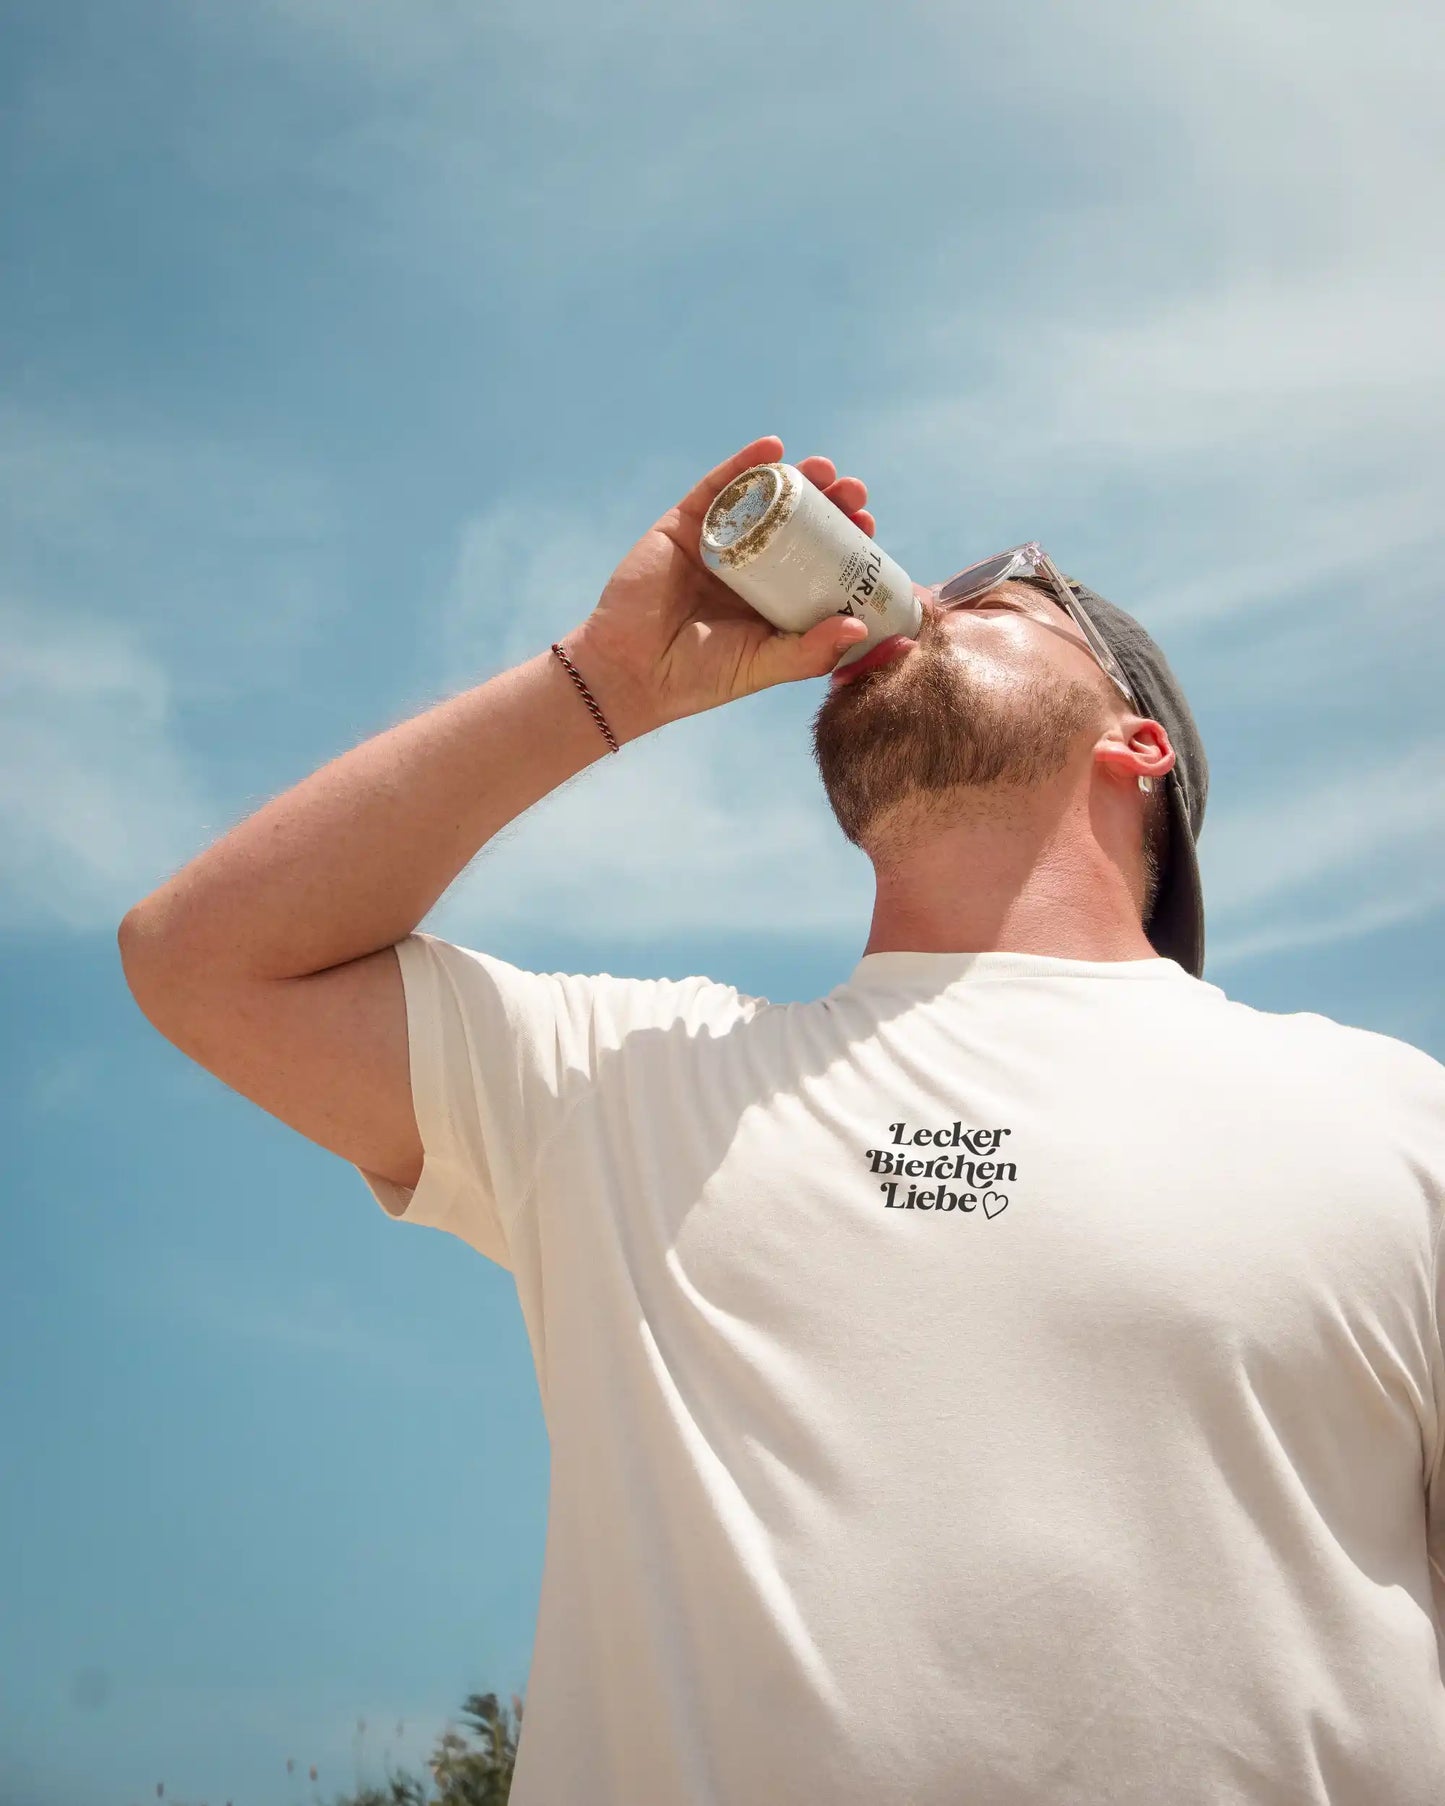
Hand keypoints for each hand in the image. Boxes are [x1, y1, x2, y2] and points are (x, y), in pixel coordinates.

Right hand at [566, 435, 876, 733]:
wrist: (633, 670)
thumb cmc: (699, 678)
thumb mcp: (764, 665)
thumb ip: (810, 653)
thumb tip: (858, 626)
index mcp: (773, 597)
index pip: (818, 561)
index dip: (845, 541)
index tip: (868, 525)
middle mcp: (749, 565)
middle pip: (798, 524)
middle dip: (830, 503)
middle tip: (854, 491)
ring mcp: (717, 542)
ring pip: (763, 501)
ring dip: (797, 478)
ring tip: (825, 468)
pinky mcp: (683, 525)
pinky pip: (717, 487)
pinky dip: (744, 464)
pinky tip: (772, 448)